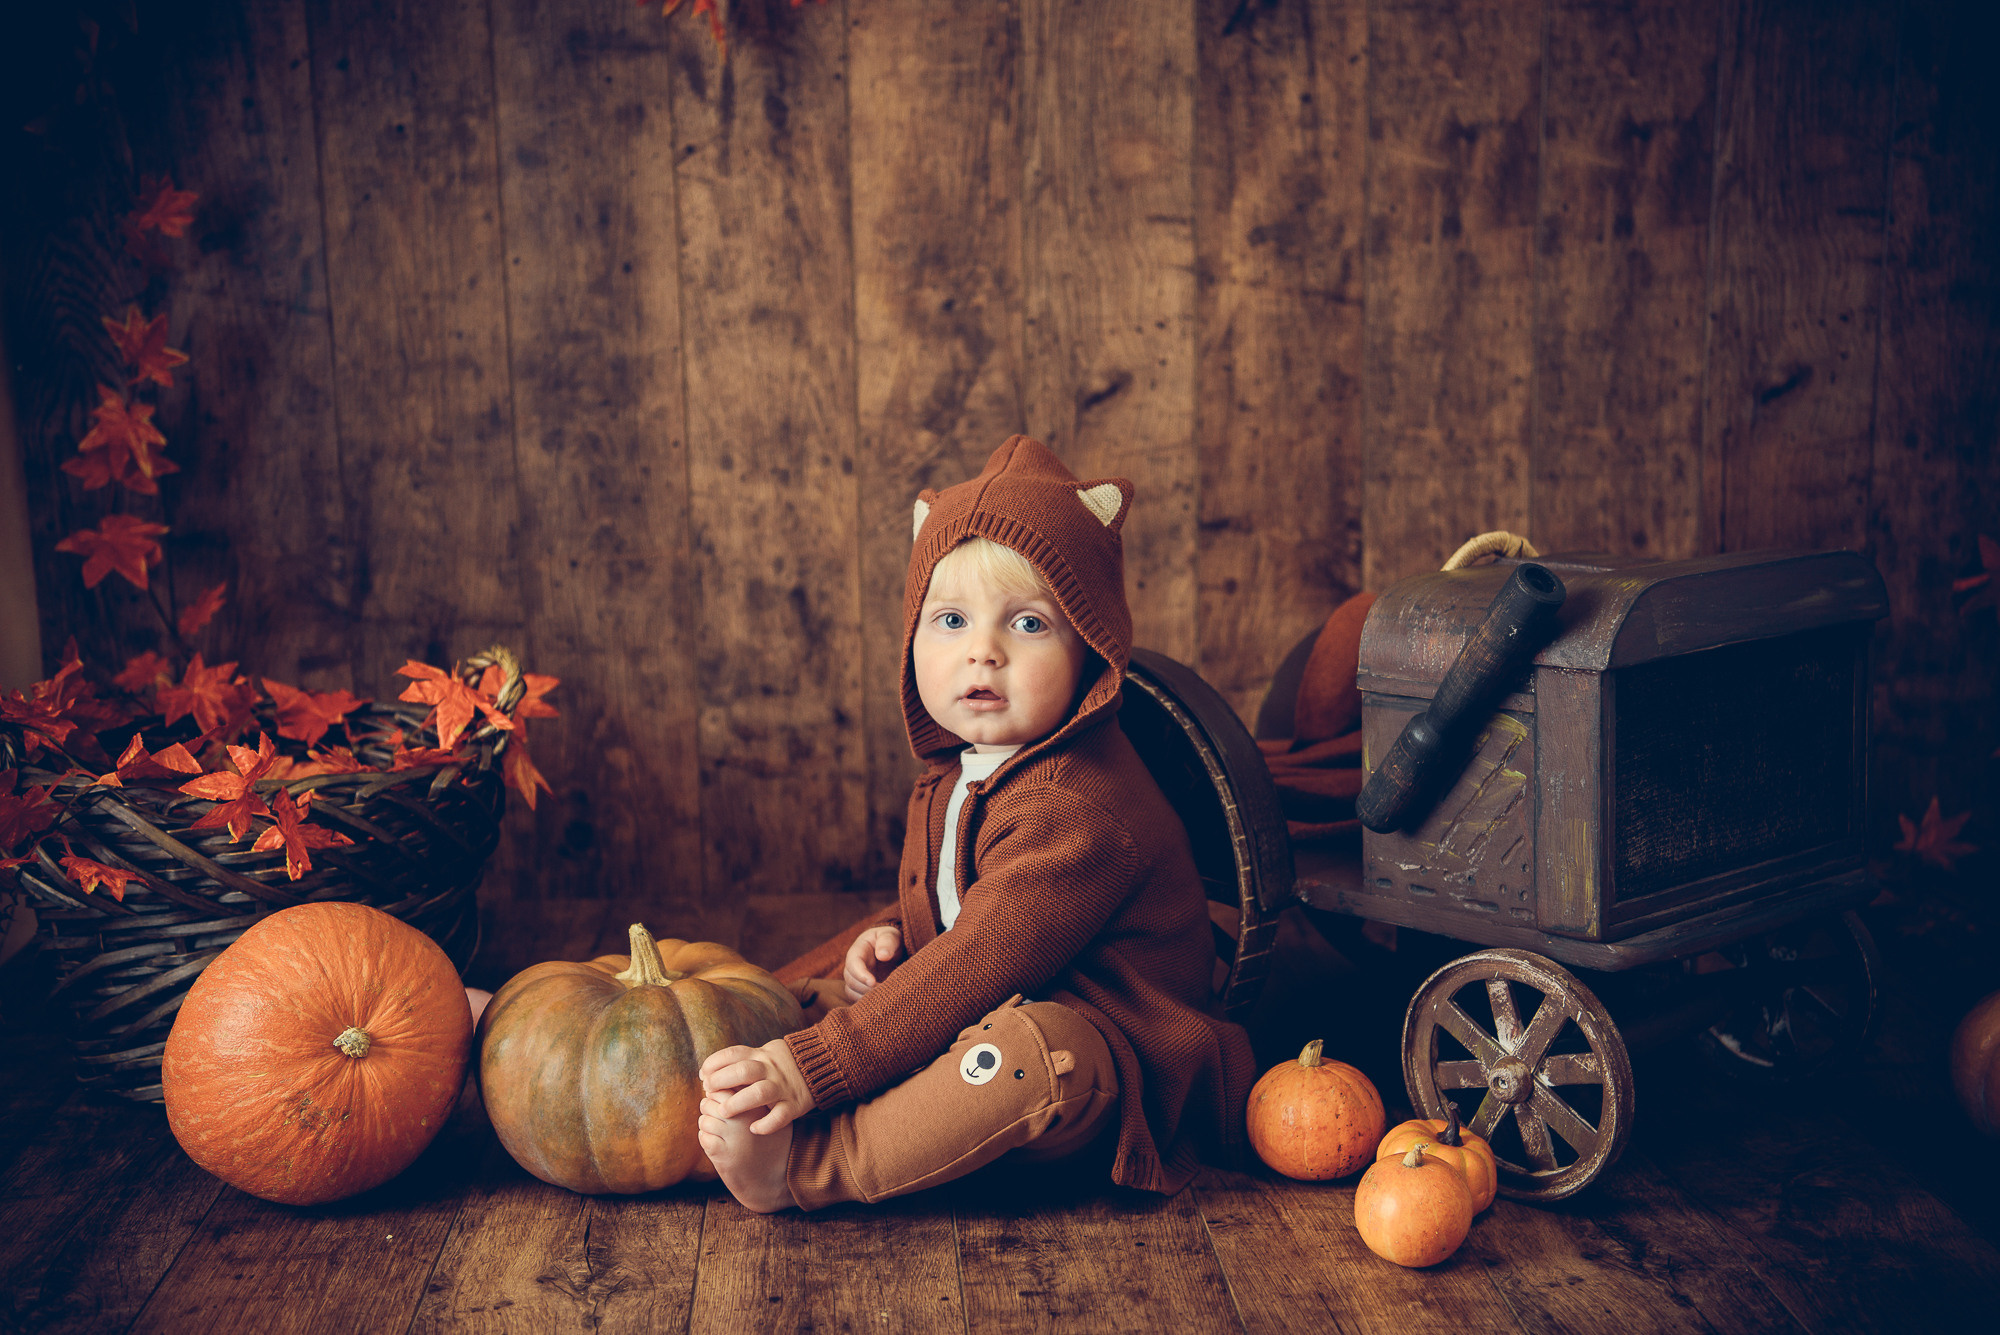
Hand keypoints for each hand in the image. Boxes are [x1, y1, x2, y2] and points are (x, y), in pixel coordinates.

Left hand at [699, 1038, 814, 1134]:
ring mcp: (783, 1087)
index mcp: (762, 1056)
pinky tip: (754, 1129)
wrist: (821, 1064)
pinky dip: (767, 1124)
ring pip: (760, 1093)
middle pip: (744, 1071)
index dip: (715, 1063)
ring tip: (723, 1111)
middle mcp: (771, 1070)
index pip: (734, 1054)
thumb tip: (707, 1071)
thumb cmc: (782, 1063)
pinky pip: (781, 1115)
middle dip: (722, 1081)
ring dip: (739, 1102)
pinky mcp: (795, 1104)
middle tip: (708, 1092)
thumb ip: (741, 1061)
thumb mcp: (763, 1054)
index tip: (703, 1075)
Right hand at [843, 924, 904, 1001]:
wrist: (889, 947)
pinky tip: (881, 1002)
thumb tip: (883, 955)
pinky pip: (857, 999)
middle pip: (850, 980)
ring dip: (865, 998)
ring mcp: (856, 978)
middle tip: (883, 993)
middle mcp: (853, 966)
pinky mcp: (861, 989)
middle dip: (864, 988)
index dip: (861, 974)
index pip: (853, 964)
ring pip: (852, 992)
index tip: (872, 982)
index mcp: (858, 951)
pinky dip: (867, 1003)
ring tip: (883, 998)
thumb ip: (887, 942)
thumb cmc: (889, 939)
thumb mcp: (890, 935)